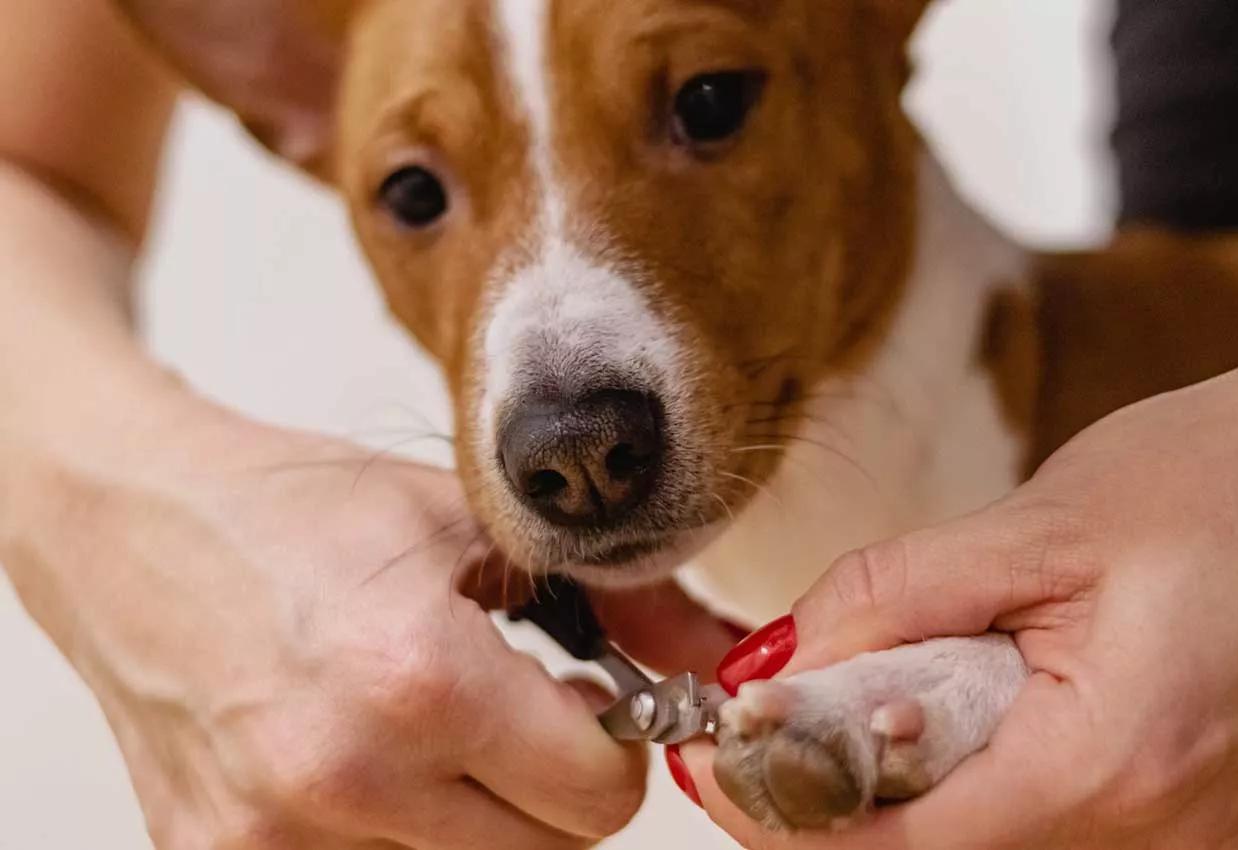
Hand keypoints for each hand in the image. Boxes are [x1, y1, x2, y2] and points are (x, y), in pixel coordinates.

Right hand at [3, 393, 735, 849]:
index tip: (591, 709)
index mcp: (420, 681)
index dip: (616, 747)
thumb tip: (721, 659)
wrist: (136, 525)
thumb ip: (616, 598)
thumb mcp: (471, 525)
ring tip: (435, 729)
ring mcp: (272, 839)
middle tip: (518, 718)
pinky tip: (369, 758)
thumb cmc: (302, 511)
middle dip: (556, 790)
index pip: (601, 801)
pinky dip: (396, 832)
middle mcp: (343, 780)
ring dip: (478, 818)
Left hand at [680, 359, 1237, 848]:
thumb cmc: (1224, 482)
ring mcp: (1183, 834)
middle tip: (762, 726)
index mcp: (1113, 764)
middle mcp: (1157, 832)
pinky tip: (937, 714)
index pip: (908, 845)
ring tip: (845, 703)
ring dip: (897, 790)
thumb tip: (785, 658)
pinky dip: (968, 780)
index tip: (713, 760)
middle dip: (832, 799)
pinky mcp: (1187, 813)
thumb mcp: (1042, 524)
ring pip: (990, 841)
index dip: (790, 810)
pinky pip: (1046, 820)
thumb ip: (897, 597)